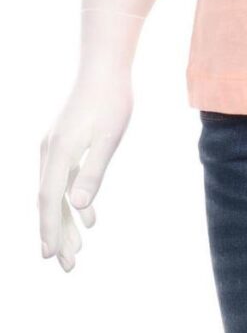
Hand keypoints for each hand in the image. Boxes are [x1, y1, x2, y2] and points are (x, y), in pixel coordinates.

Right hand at [38, 61, 132, 272]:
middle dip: (56, 235)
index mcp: (59, 152)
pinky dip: (74, 201)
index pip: (50, 200)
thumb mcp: (109, 137)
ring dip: (65, 222)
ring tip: (76, 251)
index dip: (50, 229)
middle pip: (49, 202)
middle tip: (65, 266)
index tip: (50, 256)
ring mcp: (54, 147)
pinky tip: (89, 218)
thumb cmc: (111, 100)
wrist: (104, 66)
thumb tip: (78, 205)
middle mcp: (50, 152)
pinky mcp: (63, 143)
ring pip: (56, 193)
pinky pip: (64, 179)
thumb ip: (94, 171)